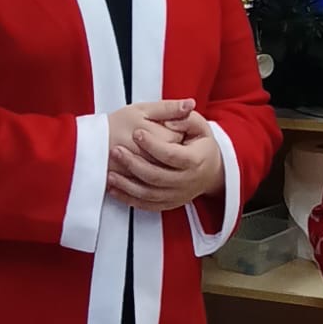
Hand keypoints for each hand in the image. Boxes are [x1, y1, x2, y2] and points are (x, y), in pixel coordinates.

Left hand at [107, 104, 224, 211]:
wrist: (212, 172)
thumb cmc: (202, 145)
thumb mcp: (200, 126)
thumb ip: (185, 118)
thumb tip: (171, 119)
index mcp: (195, 160)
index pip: (171, 155)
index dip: (153, 145)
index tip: (137, 132)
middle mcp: (187, 181)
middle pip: (157, 176)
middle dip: (133, 164)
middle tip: (116, 150)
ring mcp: (177, 195)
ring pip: (149, 194)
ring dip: (127, 185)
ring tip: (110, 173)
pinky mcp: (168, 203)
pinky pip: (146, 205)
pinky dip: (128, 199)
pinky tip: (114, 189)